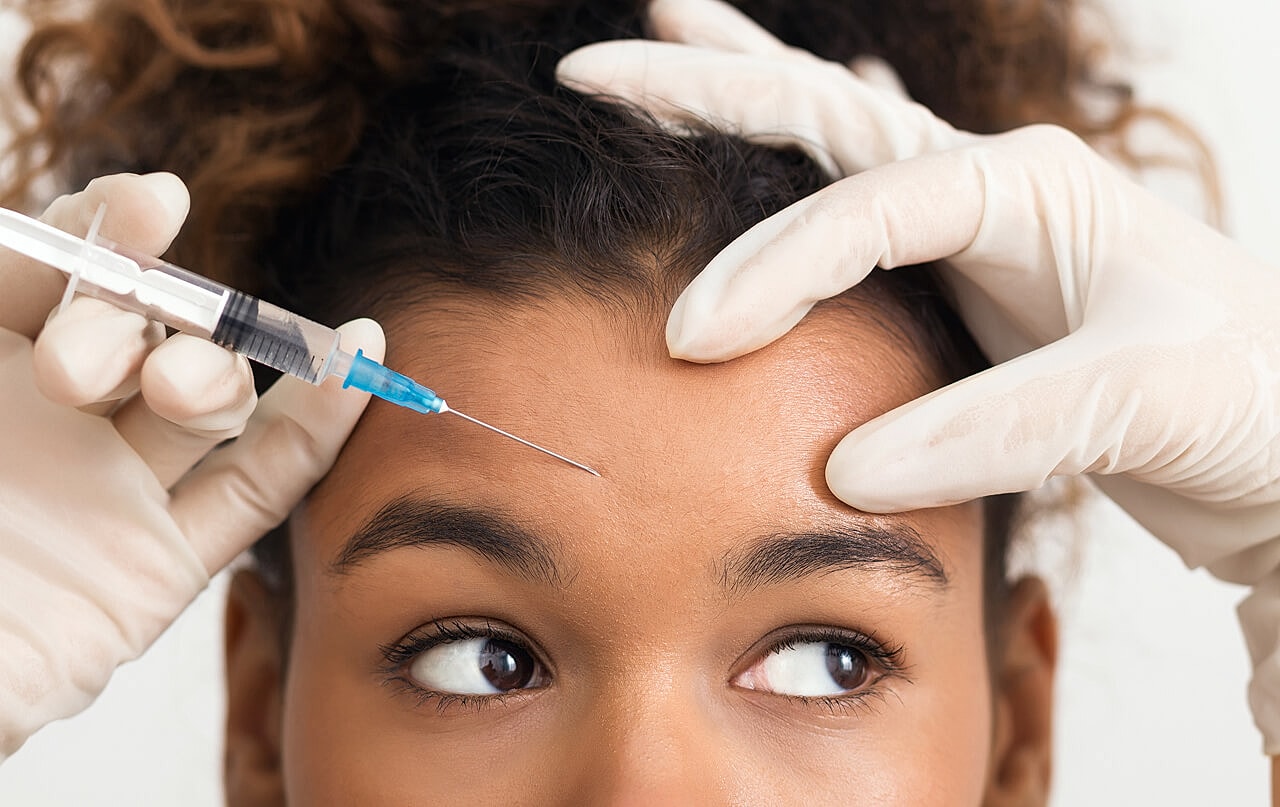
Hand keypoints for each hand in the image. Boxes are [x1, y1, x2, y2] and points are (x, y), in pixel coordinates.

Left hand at [0, 173, 383, 756]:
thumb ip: (0, 278)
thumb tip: (116, 202)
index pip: (57, 273)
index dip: (108, 231)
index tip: (150, 206)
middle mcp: (50, 423)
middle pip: (139, 332)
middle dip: (135, 322)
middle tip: (78, 368)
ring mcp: (110, 492)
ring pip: (205, 404)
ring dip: (215, 372)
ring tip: (176, 389)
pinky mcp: (159, 565)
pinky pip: (256, 489)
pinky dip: (314, 431)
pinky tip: (351, 370)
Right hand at [558, 0, 1279, 746]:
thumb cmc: (1246, 396)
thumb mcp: (1136, 401)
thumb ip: (991, 429)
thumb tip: (841, 468)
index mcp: (1026, 185)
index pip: (861, 211)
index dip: (768, 269)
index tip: (693, 341)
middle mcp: (991, 184)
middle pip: (822, 115)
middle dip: (707, 86)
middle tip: (595, 63)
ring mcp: (977, 224)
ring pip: (831, 139)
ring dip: (745, 88)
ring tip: (667, 30)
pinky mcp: (968, 276)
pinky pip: (858, 201)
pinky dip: (803, 160)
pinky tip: (776, 133)